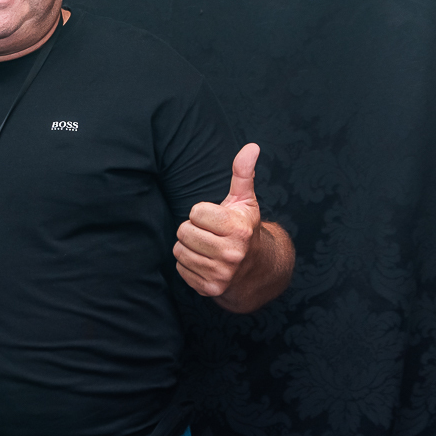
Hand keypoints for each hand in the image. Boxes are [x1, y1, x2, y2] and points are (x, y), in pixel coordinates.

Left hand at [174, 143, 262, 300]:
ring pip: (179, 251)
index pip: (195, 213)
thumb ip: (243, 173)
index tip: (215, 219)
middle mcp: (232, 254)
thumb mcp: (245, 201)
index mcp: (239, 229)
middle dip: (192, 229)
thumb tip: (251, 147)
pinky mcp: (210, 289)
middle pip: (183, 232)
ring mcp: (221, 273)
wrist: (256, 269)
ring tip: (206, 247)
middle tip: (208, 233)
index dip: (201, 213)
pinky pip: (181, 269)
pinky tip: (205, 261)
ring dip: (188, 247)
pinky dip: (188, 265)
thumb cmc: (244, 228)